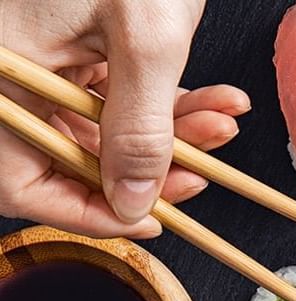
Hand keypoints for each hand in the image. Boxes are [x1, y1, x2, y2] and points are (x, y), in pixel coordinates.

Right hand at [0, 0, 247, 236]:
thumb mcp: (143, 38)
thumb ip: (138, 127)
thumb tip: (132, 202)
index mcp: (1, 70)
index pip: (19, 178)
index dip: (84, 210)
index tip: (149, 220)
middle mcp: (12, 69)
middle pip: (72, 155)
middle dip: (150, 166)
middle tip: (205, 171)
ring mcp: (41, 55)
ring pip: (105, 126)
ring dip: (173, 134)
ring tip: (225, 122)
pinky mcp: (72, 40)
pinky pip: (117, 91)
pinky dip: (170, 102)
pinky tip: (216, 100)